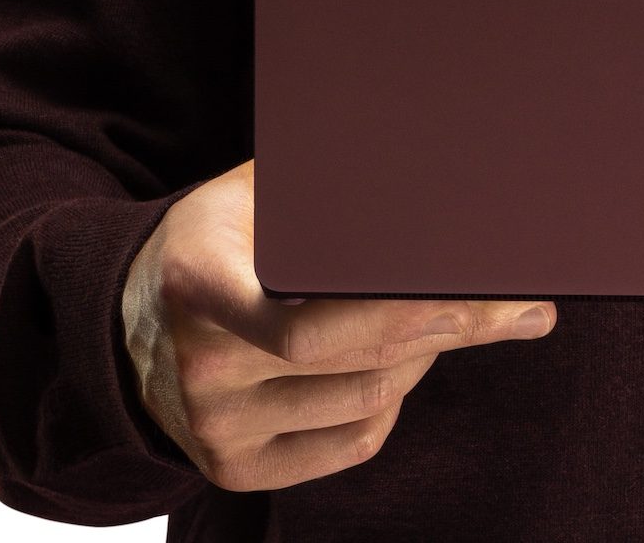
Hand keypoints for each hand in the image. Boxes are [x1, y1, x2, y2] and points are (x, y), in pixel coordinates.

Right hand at [120, 159, 556, 490]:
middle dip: (456, 331)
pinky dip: (390, 404)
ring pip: (368, 403)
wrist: (124, 317)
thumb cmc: (213, 238)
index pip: (310, 328)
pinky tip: (404, 363)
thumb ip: (324, 187)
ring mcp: (213, 428)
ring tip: (453, 318)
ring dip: (426, 359)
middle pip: (361, 366)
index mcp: (197, 284)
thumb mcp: (248, 193)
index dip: (408, 314)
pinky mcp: (233, 468)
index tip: (483, 292)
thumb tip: (438, 174)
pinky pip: (349, 442)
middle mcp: (200, 367)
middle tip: (519, 305)